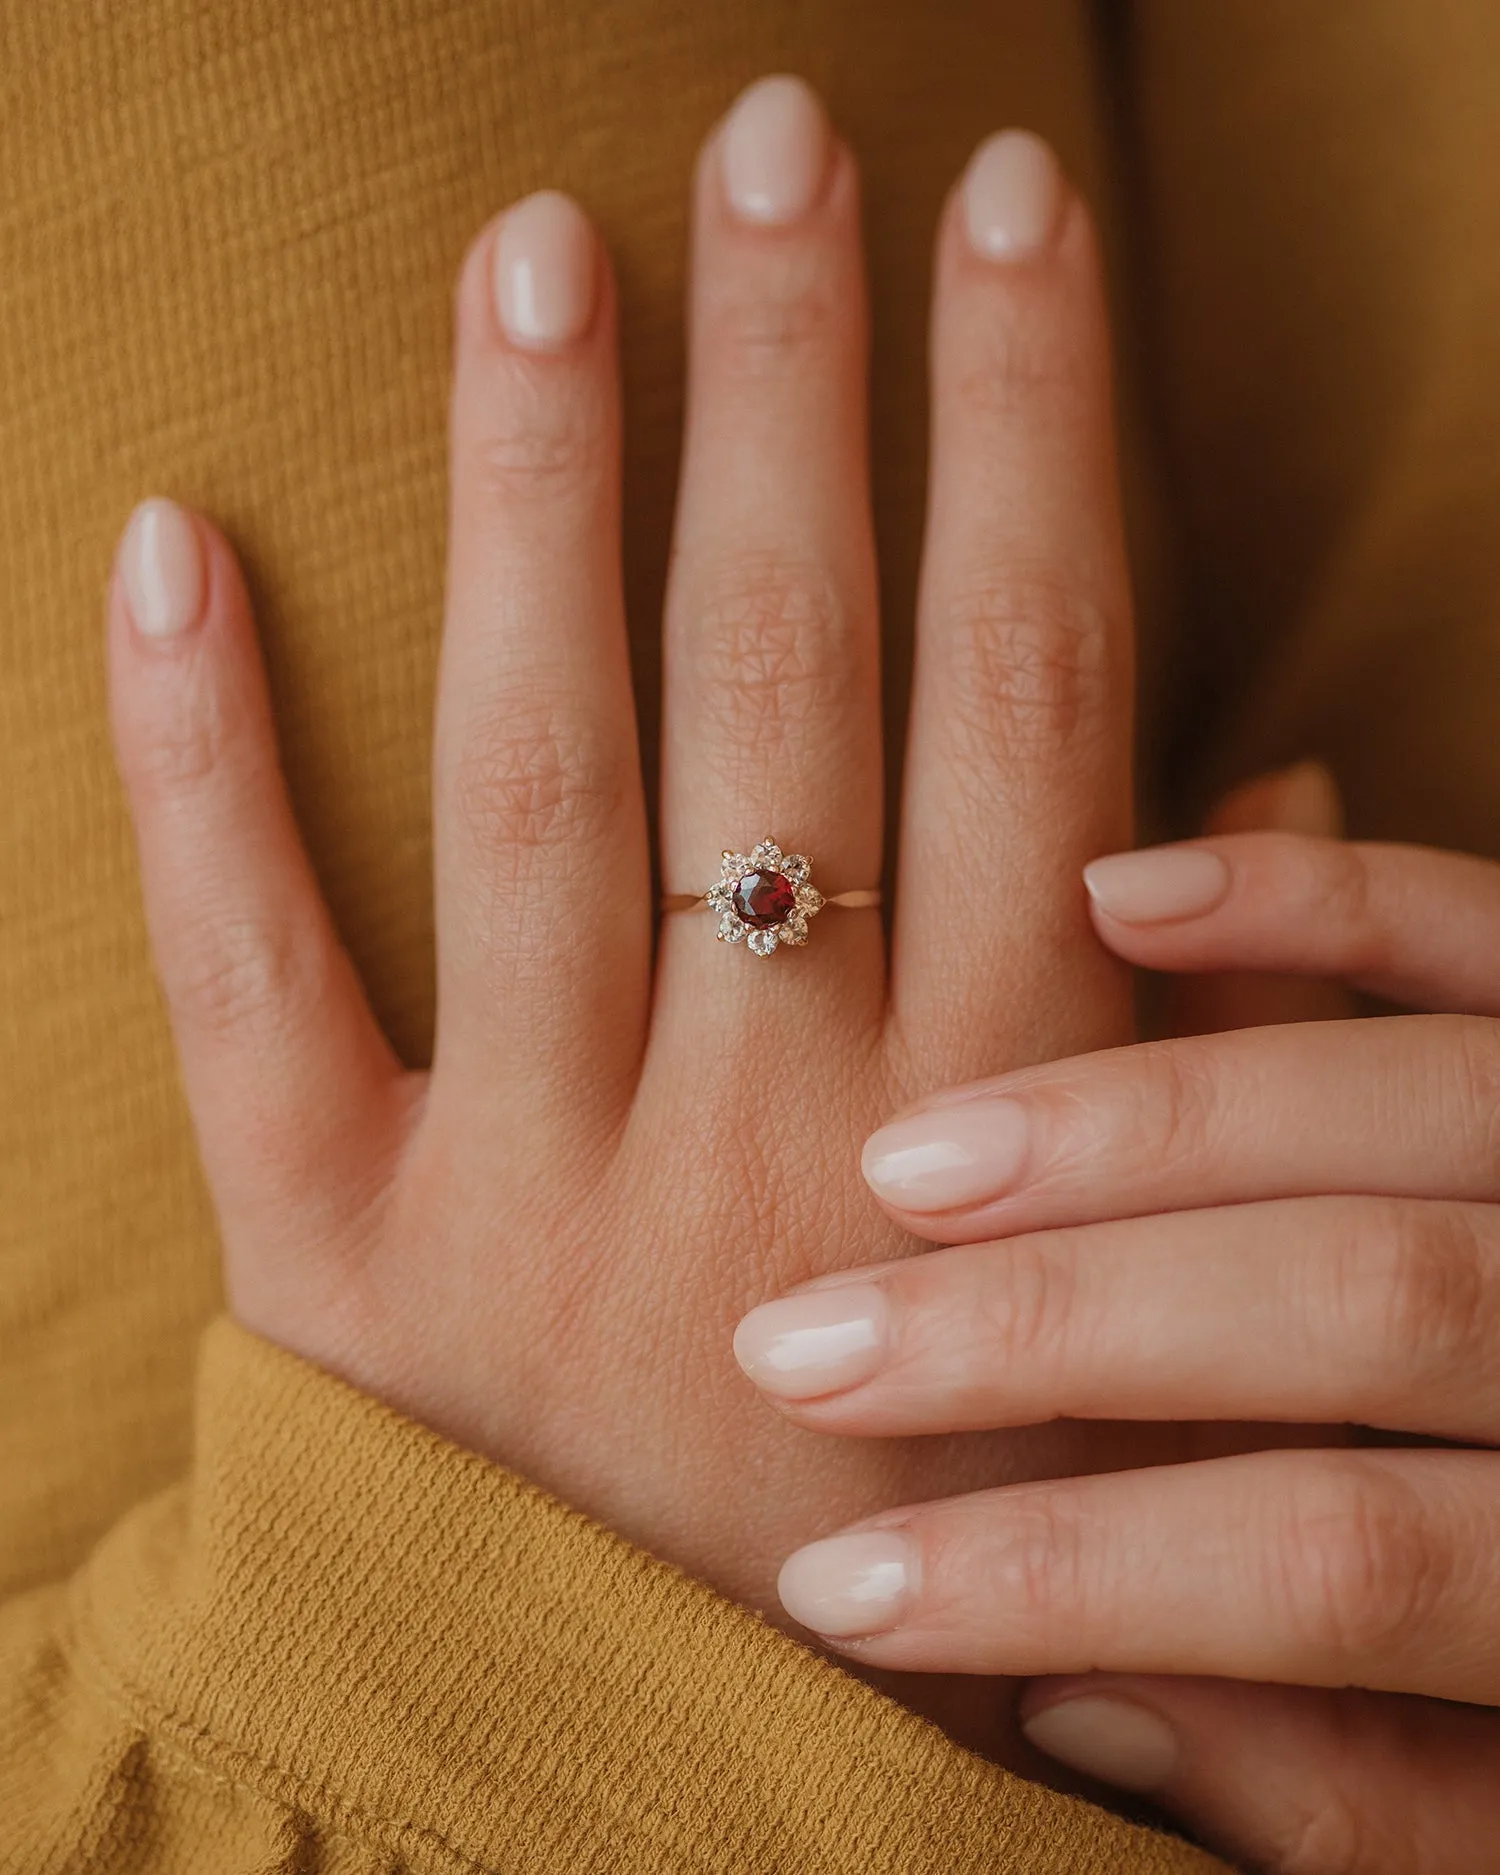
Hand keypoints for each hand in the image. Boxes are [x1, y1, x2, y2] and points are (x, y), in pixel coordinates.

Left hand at [106, 79, 1147, 1757]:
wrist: (688, 1822)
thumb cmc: (963, 1544)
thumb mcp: (1151, 1326)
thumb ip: (1202, 1044)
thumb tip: (1262, 764)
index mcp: (1002, 1126)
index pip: (1033, 685)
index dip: (1030, 422)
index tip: (1014, 212)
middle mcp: (779, 1126)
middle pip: (800, 669)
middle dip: (803, 378)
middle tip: (777, 137)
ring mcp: (536, 1186)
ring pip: (542, 767)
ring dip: (541, 484)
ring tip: (539, 248)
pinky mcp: (336, 1263)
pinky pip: (246, 973)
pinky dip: (190, 758)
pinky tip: (166, 542)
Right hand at [736, 823, 1499, 1866]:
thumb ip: (1353, 1793)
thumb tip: (1068, 1696)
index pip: (1339, 1561)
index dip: (1074, 1575)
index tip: (840, 1583)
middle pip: (1349, 1298)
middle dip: (1050, 1324)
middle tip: (807, 1343)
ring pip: (1390, 1102)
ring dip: (1124, 1120)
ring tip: (902, 1162)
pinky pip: (1482, 933)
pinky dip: (1311, 900)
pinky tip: (1116, 894)